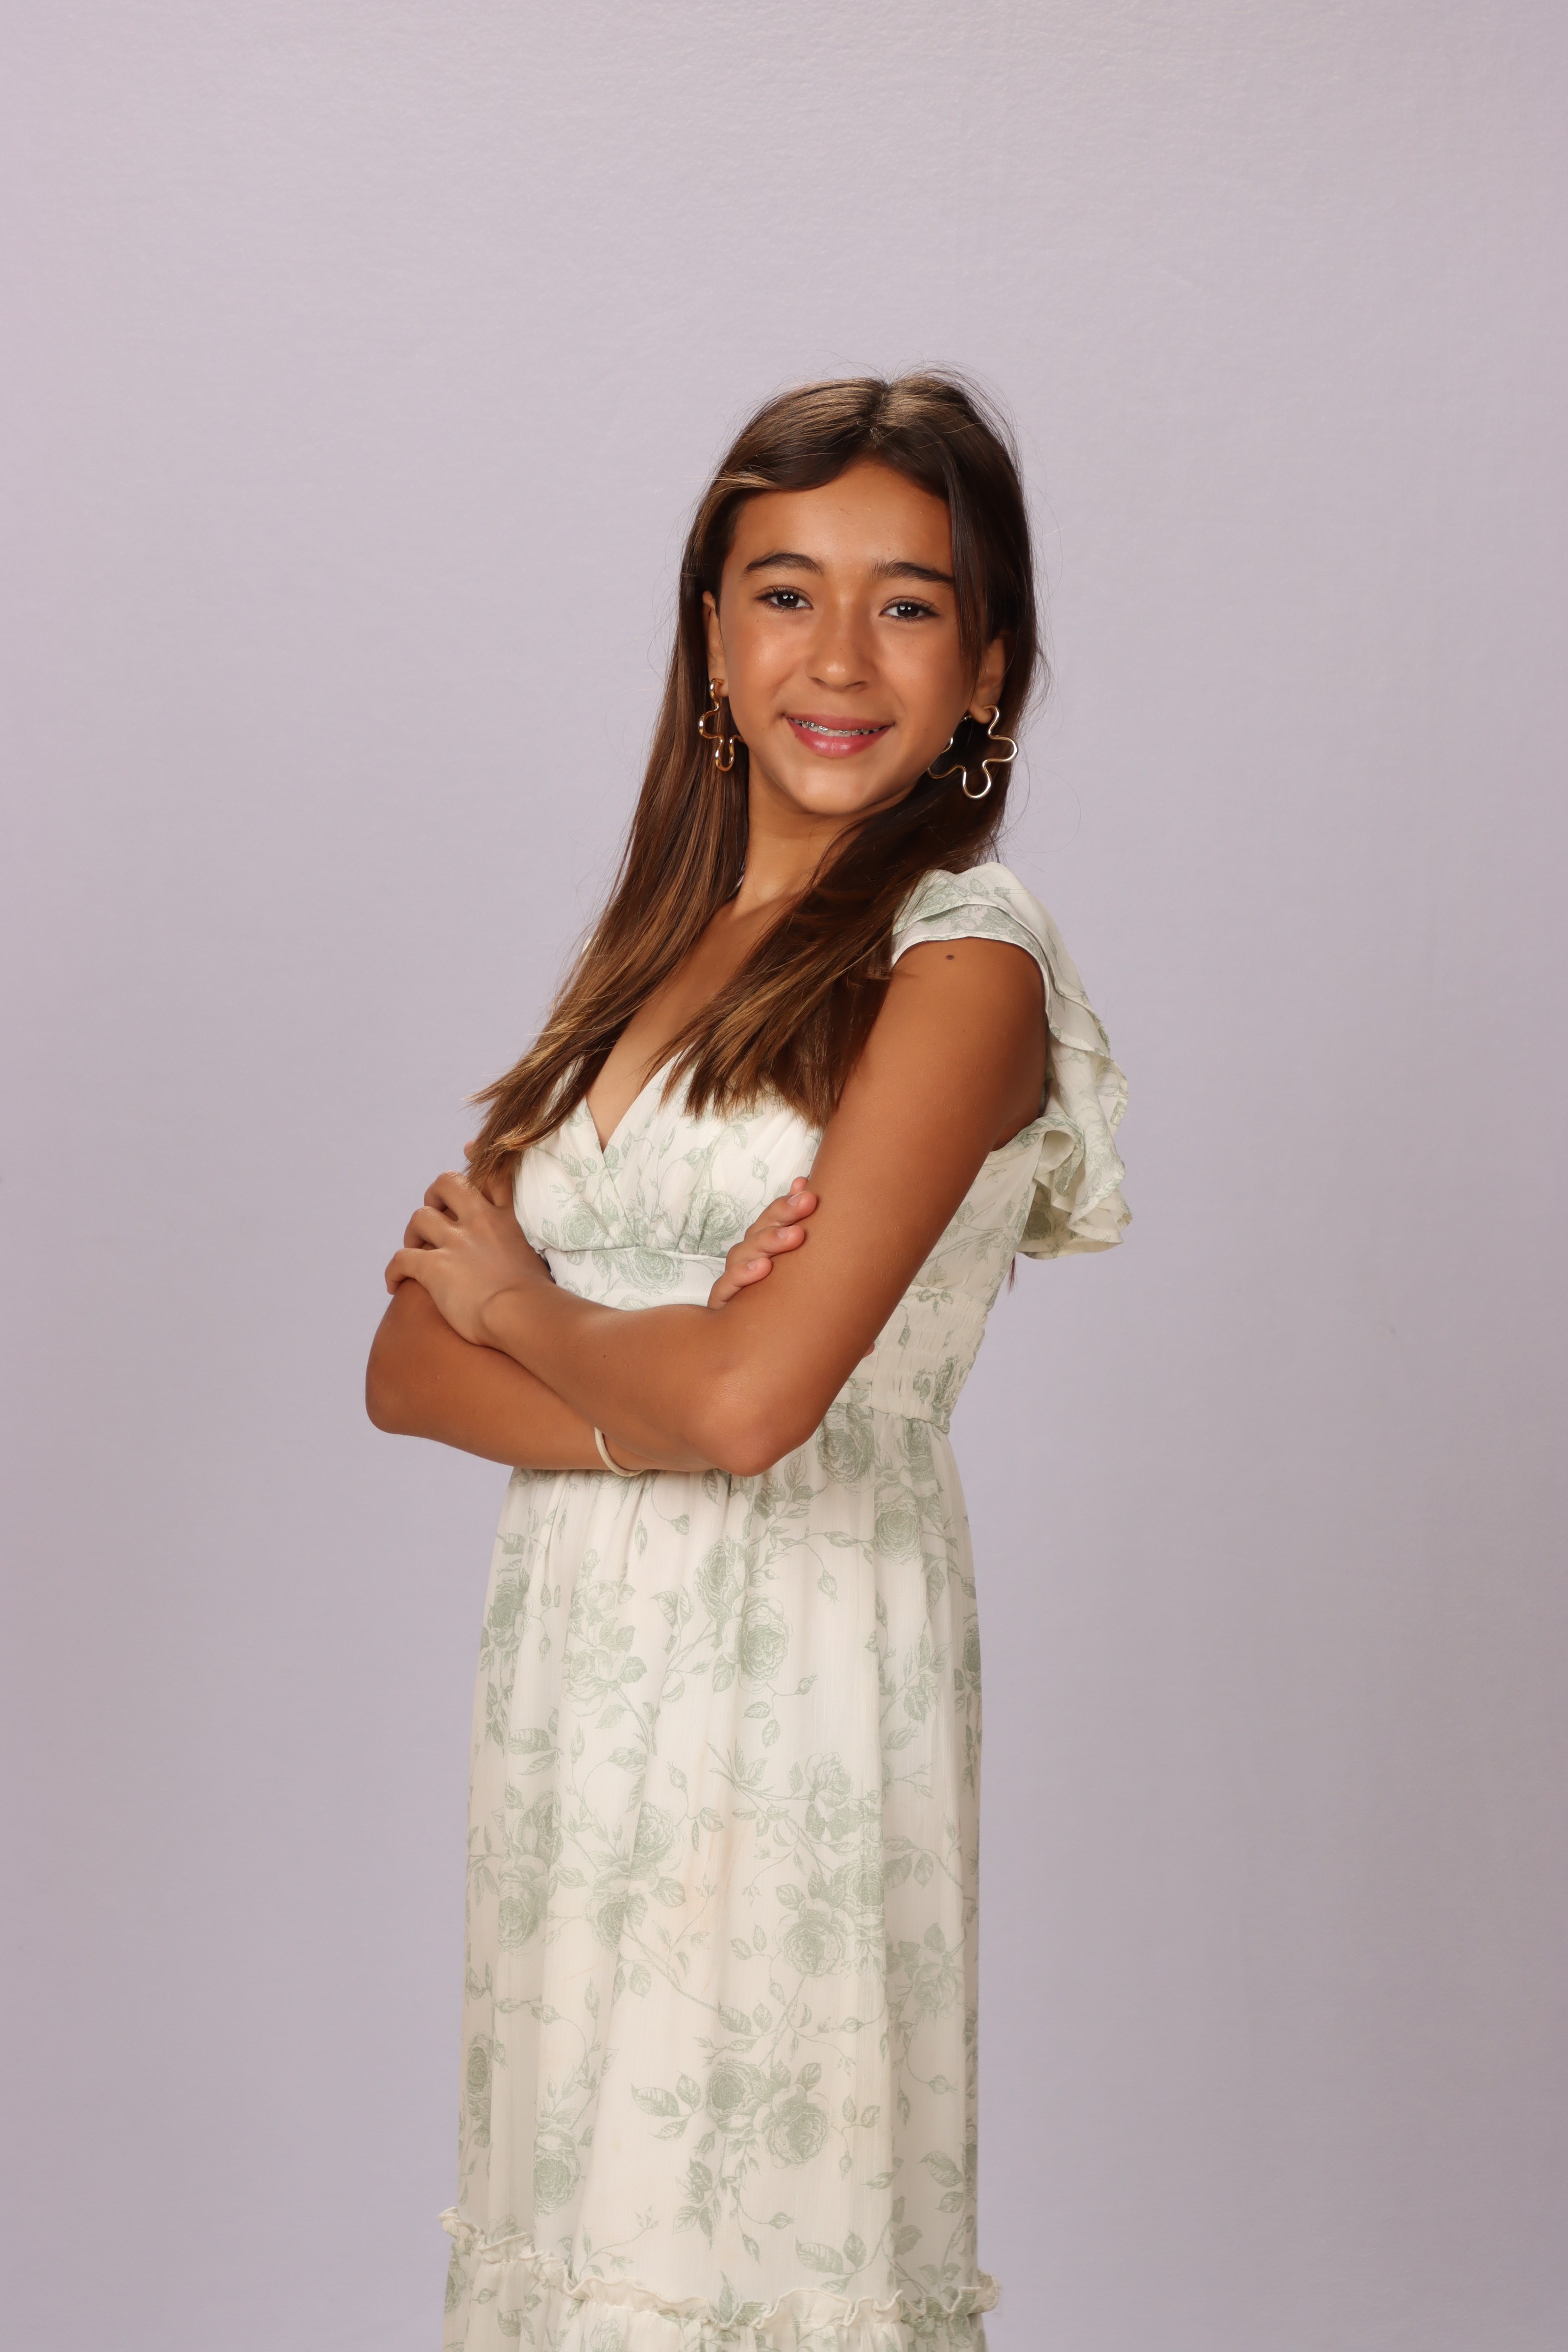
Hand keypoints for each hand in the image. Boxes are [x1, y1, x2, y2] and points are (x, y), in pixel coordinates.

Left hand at [385, 1168, 546, 1344]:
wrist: (525, 1314)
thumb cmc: (537, 1301)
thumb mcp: (539, 1263)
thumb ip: (525, 1253)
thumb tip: (527, 1271)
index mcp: (507, 1220)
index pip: (494, 1175)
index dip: (479, 1156)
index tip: (468, 1148)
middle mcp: (480, 1223)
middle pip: (448, 1183)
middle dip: (434, 1195)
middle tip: (434, 1216)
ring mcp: (457, 1242)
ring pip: (420, 1217)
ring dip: (412, 1234)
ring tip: (415, 1252)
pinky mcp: (435, 1266)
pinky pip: (401, 1258)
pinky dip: (392, 1271)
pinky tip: (393, 1285)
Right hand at [707, 1179, 817, 1307]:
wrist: (748, 1338)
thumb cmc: (776, 1296)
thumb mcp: (793, 1266)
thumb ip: (799, 1231)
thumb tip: (807, 1186)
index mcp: (763, 1245)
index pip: (773, 1216)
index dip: (789, 1201)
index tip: (808, 1190)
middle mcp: (747, 1256)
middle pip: (761, 1229)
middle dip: (785, 1213)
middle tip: (809, 1202)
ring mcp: (734, 1277)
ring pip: (745, 1252)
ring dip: (769, 1240)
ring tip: (795, 1235)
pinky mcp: (723, 1300)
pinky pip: (728, 1285)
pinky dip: (744, 1274)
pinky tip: (763, 1267)